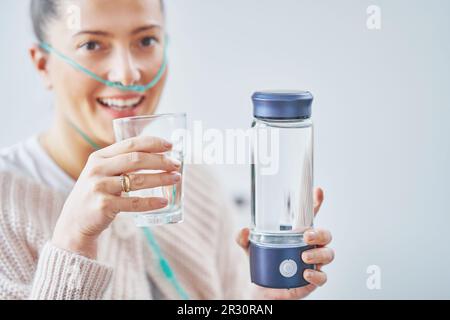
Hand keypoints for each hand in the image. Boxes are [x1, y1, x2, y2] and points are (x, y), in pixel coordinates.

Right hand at [52, 136, 181, 258]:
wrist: (74, 222)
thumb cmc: (96, 194)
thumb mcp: (102, 173)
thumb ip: (122, 163)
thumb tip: (158, 156)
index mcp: (99, 157)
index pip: (130, 144)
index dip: (153, 143)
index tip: (170, 145)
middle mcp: (97, 169)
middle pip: (136, 160)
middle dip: (160, 161)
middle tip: (176, 164)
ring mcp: (99, 187)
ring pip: (137, 180)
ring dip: (161, 178)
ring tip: (176, 179)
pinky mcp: (103, 206)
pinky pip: (133, 203)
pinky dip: (151, 202)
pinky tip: (164, 201)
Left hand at [236, 188, 333, 298]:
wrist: (262, 291)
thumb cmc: (262, 264)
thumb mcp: (250, 249)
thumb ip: (244, 238)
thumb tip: (244, 230)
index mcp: (297, 234)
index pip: (310, 216)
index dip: (316, 202)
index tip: (317, 191)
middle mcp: (309, 246)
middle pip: (325, 234)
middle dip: (320, 233)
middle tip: (306, 235)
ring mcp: (313, 262)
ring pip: (328, 253)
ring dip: (318, 253)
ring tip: (303, 256)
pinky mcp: (312, 280)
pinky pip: (322, 277)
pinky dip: (316, 275)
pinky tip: (305, 273)